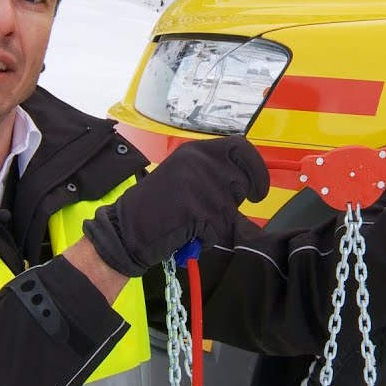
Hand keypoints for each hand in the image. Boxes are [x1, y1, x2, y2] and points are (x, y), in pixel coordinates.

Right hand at [83, 136, 269, 277]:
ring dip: (216, 221)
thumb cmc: (157, 205)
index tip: (259, 190)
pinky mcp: (197, 209)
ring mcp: (198, 185)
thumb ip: (212, 169)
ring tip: (190, 220)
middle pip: (241, 182)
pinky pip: (218, 228)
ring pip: (230, 209)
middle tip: (209, 209)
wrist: (127, 228)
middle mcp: (199, 162)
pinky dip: (206, 236)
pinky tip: (186, 231)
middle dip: (232, 201)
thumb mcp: (183, 173)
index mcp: (196, 150)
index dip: (257, 170)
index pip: (242, 149)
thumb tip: (248, 175)